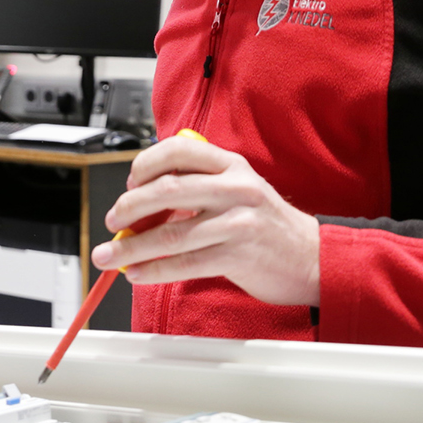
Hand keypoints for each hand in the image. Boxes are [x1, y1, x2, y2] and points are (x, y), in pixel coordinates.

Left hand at [92, 136, 319, 306]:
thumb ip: (196, 186)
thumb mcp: (238, 189)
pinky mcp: (237, 256)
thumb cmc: (266, 224)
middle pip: (167, 190)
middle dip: (128, 207)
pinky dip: (154, 270)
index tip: (130, 182)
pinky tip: (137, 273)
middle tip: (112, 221)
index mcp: (231, 165)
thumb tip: (139, 202)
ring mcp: (238, 222)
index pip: (179, 150)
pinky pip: (184, 263)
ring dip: (130, 247)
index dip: (146, 164)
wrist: (313, 258)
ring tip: (109, 256)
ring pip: (170, 233)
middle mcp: (235, 188)